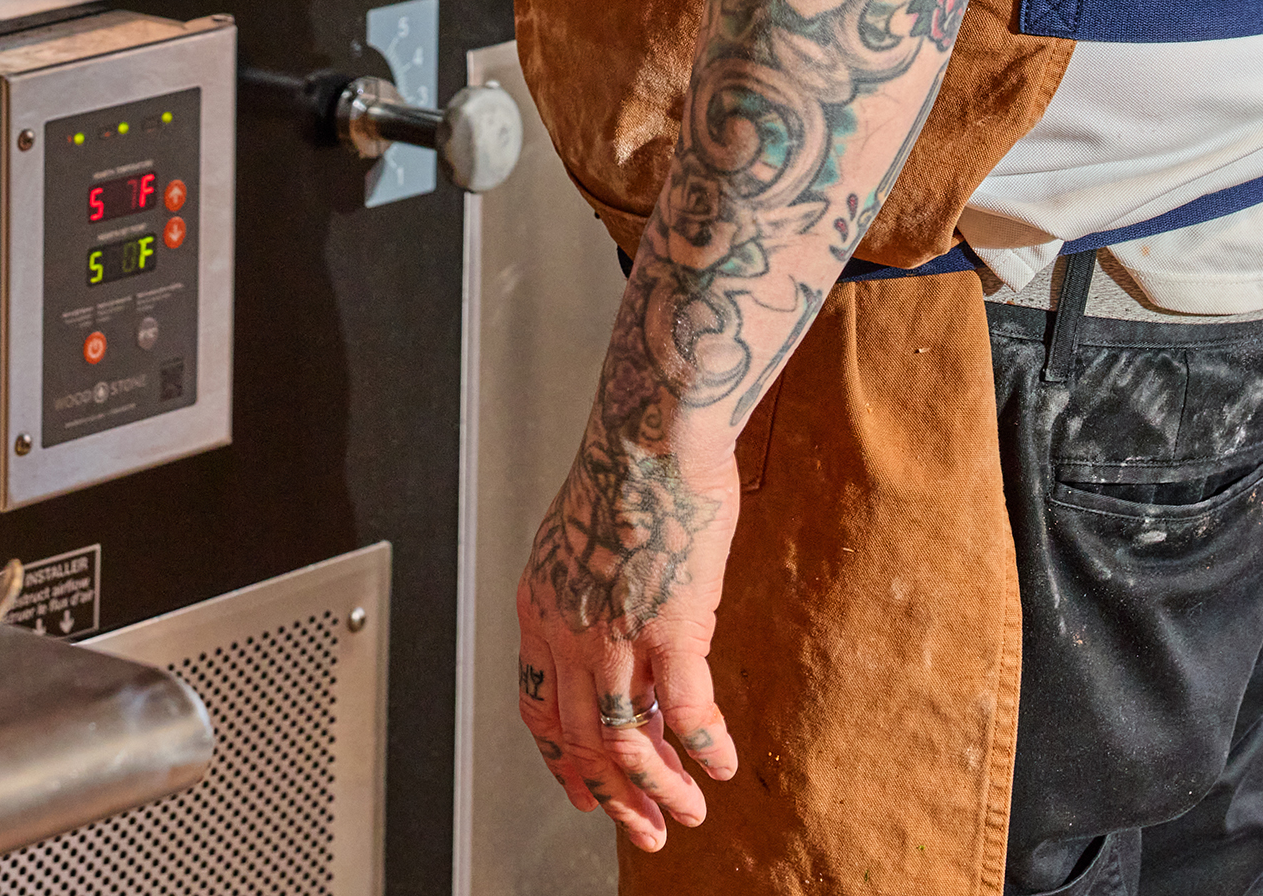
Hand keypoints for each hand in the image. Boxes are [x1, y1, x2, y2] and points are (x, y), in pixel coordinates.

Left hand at [513, 438, 740, 852]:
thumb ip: (590, 594)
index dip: (560, 761)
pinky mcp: (671, 630)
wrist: (654, 432)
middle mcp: (567, 629)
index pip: (539, 709)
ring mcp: (615, 635)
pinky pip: (687, 716)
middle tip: (643, 830)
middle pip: (579, 741)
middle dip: (612, 797)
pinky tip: (723, 765)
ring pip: (625, 744)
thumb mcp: (582, 536)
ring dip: (659, 790)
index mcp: (541, 605)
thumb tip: (620, 638)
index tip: (583, 792)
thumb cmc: (630, 469)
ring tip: (688, 813)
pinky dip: (705, 751)